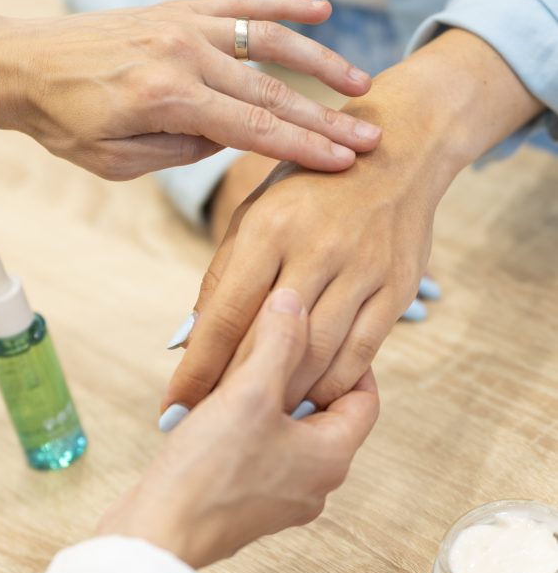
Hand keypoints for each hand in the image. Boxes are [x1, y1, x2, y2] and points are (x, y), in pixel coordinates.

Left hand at [0, 0, 380, 180]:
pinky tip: (322, 8)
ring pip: (270, 41)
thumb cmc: (64, 120)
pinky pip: (242, 2)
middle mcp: (185, 53)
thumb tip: (228, 139)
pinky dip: (284, 4)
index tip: (345, 162)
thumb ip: (179, 152)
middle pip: (271, 91)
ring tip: (360, 83)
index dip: (303, 147)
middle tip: (372, 135)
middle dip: (326, 118)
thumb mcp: (115, 161)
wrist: (23, 63)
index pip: (252, 129)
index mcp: (168, 97)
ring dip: (320, 62)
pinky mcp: (180, 8)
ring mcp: (186, 23)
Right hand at [97, 289, 378, 568]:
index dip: (348, 357)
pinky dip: (244, 422)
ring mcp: (278, 497)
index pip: (364, 397)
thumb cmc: (209, 472)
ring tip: (238, 365)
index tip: (320, 327)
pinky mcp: (244, 502)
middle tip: (274, 337)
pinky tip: (213, 404)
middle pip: (323, 411)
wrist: (157, 536)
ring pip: (287, 430)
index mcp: (330, 458)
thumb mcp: (249, 392)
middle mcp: (314, 482)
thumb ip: (277, 341)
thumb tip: (293, 300)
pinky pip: (258, 450)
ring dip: (267, 396)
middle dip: (300, 372)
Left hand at [161, 30, 542, 419]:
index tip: (173, 404)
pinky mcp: (396, 287)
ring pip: (317, 357)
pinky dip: (333, 385)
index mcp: (268, 228)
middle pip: (267, 343)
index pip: (223, 315)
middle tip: (210, 421)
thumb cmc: (312, 186)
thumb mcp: (257, 212)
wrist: (398, 151)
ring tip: (258, 418)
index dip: (196, 369)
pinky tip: (311, 398)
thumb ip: (225, 273)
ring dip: (284, 395)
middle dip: (233, 390)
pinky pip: (362, 353)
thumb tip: (193, 338)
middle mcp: (315, 249)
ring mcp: (361, 270)